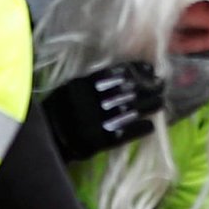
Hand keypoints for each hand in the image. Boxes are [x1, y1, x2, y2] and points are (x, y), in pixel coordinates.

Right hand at [42, 63, 162, 158]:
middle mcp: (90, 101)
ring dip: (148, 106)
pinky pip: (125, 133)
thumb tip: (124, 72)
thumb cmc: (59, 110)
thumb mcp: (71, 87)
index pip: (115, 73)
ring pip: (130, 111)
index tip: (151, 69)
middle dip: (147, 88)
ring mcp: (96, 121)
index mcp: (82, 85)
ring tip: (160, 103)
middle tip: (161, 85)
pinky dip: (139, 129)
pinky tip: (150, 126)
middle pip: (127, 91)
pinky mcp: (99, 140)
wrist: (48, 138)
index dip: (136, 70)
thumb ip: (92, 80)